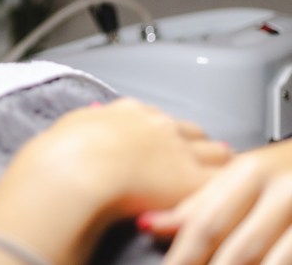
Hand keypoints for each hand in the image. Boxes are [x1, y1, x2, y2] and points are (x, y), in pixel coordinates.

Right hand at [12, 99, 231, 220]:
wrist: (75, 168)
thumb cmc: (63, 152)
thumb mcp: (68, 127)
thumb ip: (79, 127)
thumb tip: (70, 135)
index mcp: (125, 110)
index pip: (155, 116)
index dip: (162, 128)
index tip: (160, 135)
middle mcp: (155, 124)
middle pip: (188, 128)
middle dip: (192, 139)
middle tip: (191, 153)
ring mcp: (177, 149)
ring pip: (213, 150)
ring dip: (213, 159)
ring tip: (213, 171)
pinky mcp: (191, 177)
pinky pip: (218, 180)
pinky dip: (218, 185)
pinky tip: (214, 194)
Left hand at [138, 139, 291, 264]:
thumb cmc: (280, 171)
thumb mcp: (237, 177)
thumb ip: (196, 202)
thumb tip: (150, 224)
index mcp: (250, 173)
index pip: (207, 223)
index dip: (183, 256)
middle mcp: (282, 193)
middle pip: (238, 250)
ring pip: (271, 262)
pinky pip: (291, 259)